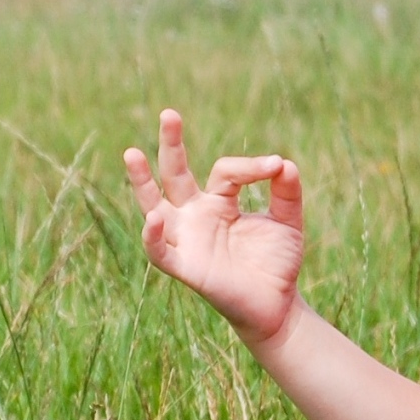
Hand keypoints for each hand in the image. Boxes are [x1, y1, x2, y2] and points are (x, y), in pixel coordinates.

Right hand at [122, 109, 304, 344]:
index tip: (275, 167)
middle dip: (171, 144)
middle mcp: (195, 215)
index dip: (250, 167)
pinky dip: (153, 236)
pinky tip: (153, 217)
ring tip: (132, 153)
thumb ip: (286, 192)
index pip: (224, 171)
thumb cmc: (277, 262)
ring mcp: (187, 239)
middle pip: (175, 174)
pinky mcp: (185, 266)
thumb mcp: (287, 221)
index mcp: (218, 201)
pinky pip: (160, 251)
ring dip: (141, 182)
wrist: (277, 305)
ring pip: (155, 206)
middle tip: (169, 113)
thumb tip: (284, 162)